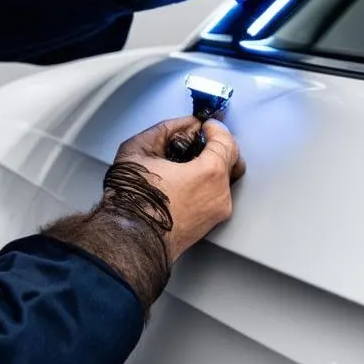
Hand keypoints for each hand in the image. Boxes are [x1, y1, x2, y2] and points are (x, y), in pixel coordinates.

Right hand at [43, 116, 244, 312]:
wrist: (129, 238)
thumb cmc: (132, 202)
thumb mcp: (140, 149)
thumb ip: (167, 129)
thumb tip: (184, 125)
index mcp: (208, 174)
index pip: (227, 142)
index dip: (216, 129)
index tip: (206, 126)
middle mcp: (219, 195)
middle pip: (233, 161)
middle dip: (219, 147)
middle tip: (202, 141)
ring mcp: (216, 212)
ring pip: (226, 180)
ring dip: (213, 166)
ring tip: (190, 163)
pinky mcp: (210, 224)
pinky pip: (216, 196)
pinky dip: (208, 184)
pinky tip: (187, 182)